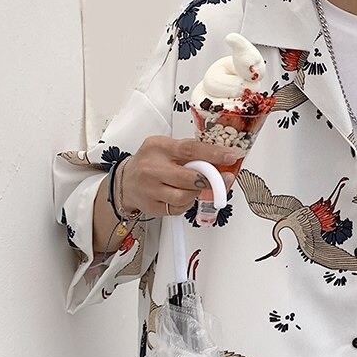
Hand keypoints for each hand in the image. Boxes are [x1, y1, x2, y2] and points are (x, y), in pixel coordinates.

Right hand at [120, 136, 242, 216]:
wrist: (125, 182)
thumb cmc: (151, 163)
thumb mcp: (166, 148)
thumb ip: (190, 152)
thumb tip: (221, 159)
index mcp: (158, 147)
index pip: (190, 149)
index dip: (213, 154)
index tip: (230, 156)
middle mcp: (152, 168)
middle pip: (190, 178)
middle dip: (210, 180)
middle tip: (221, 179)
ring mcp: (151, 189)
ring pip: (185, 197)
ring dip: (196, 193)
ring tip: (193, 187)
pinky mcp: (152, 206)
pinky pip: (178, 209)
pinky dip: (186, 204)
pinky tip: (182, 196)